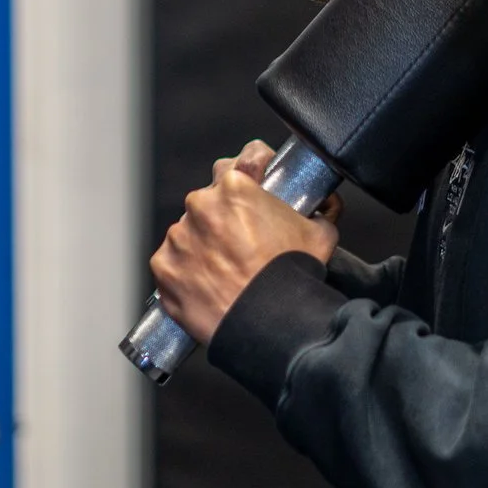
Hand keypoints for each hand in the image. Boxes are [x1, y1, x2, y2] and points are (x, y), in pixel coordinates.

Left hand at [150, 142, 340, 343]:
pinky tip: (206, 285)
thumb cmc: (292, 276)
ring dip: (202, 246)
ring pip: (188, 233)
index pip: (237, 165)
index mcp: (235, 187)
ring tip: (225, 271)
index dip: (248, 180)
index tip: (249, 196)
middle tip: (242, 245)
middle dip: (223, 218)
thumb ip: (319, 209)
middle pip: (209, 202)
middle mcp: (201, 205)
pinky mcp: (164, 268)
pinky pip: (171, 264)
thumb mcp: (320, 232)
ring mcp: (179, 237)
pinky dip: (184, 272)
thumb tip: (324, 205)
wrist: (269, 322)